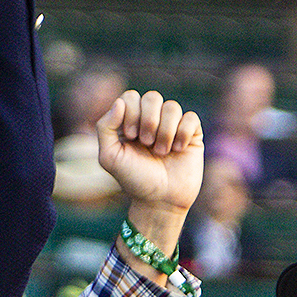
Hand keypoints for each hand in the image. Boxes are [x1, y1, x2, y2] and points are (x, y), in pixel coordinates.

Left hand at [97, 91, 203, 215]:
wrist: (160, 200)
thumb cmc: (134, 179)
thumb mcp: (109, 157)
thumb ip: (105, 127)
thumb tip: (120, 102)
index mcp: (130, 120)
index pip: (131, 97)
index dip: (131, 113)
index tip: (131, 137)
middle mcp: (151, 119)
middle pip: (152, 97)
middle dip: (149, 121)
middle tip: (147, 143)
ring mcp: (172, 125)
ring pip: (172, 106)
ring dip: (165, 131)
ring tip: (162, 152)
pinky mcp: (192, 133)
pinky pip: (190, 118)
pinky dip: (183, 134)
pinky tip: (178, 149)